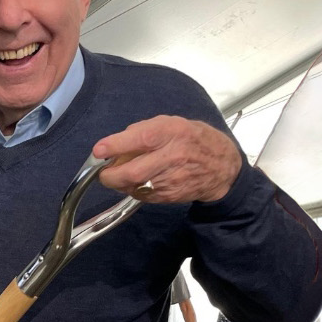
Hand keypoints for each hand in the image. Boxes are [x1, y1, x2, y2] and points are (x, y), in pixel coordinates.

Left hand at [94, 116, 241, 203]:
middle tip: (103, 170)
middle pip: (132, 172)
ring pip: (133, 186)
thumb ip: (143, 131)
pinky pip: (141, 194)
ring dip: (119, 181)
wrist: (222, 168)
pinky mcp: (168, 197)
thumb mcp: (172, 124)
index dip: (116, 145)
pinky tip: (139, 179)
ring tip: (123, 172)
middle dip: (109, 174)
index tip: (99, 150)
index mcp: (173, 132)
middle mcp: (172, 156)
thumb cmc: (193, 140)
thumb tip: (114, 145)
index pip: (142, 138)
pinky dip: (132, 188)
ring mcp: (171, 180)